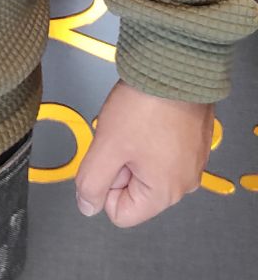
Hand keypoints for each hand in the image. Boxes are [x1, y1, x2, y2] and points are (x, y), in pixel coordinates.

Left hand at [74, 78, 212, 227]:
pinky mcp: (191, 142)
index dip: (106, 184)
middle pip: (133, 189)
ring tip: (135, 121)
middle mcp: (184, 184)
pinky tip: (147, 115)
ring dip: (132, 147)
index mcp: (165, 193)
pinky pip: (159, 150)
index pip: (120, 212)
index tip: (112, 154)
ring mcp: (190, 162)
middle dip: (120, 162)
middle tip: (123, 134)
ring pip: (144, 167)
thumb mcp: (107, 146)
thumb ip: (92, 182)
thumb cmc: (146, 105)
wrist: (175, 66)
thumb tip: (87, 206)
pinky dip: (148, 135)